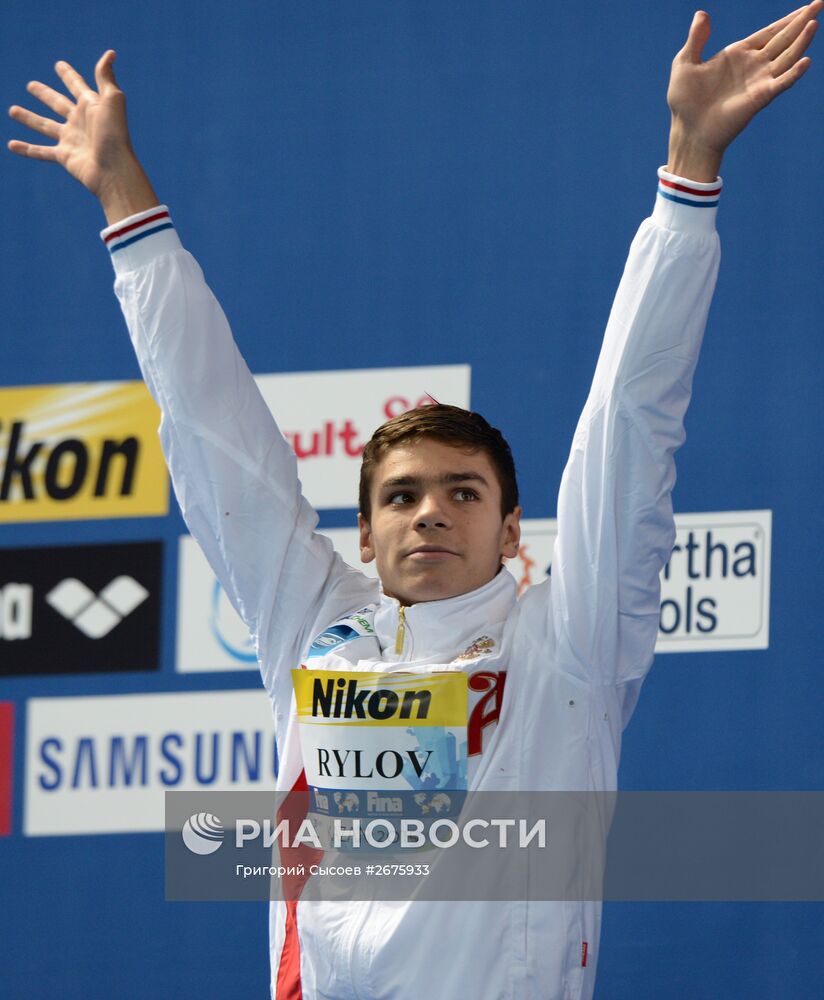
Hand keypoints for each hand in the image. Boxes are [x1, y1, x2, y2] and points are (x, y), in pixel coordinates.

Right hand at [8, 52, 157, 222]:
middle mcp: (80, 122)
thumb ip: (105, 77)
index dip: (69, 76)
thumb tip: (110, 53)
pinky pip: (41, 152)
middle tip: (31, 85)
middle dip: (45, 95)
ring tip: (11, 110)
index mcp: (91, 106)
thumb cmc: (114, 134)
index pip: (77, 86)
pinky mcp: (64, 156)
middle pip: (58, 104)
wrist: (114, 169)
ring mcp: (71, 140)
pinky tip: (11, 145)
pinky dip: (26, 149)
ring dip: (29, 118)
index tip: (59, 65)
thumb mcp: (112, 100)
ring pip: (45, 126)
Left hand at [667, 3, 822, 180]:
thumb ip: (696, 39)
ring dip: (801, 41)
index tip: (806, 6)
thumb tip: (702, 13)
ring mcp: (759, 81)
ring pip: (787, 56)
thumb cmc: (685, 101)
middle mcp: (753, 65)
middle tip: (820, 4)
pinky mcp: (760, 97)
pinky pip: (781, 83)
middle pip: (783, 39)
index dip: (787, 19)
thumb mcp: (685, 63)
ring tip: (814, 24)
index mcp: (738, 53)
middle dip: (801, 22)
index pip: (769, 32)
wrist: (689, 130)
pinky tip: (805, 61)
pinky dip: (793, 73)